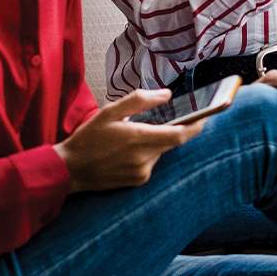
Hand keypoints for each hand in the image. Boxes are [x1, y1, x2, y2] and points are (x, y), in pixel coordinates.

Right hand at [55, 90, 204, 191]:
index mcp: (139, 138)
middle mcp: (144, 158)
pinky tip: (127, 151)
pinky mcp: (138, 181)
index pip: (180, 134)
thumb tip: (166, 94)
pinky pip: (151, 163)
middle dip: (173, 130)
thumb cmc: (88, 138)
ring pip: (161, 152)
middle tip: (164, 120)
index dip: (197, 126)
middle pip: (173, 142)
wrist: (69, 170)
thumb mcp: (109, 112)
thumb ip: (139, 100)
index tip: (207, 116)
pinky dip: (147, 153)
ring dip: (155, 142)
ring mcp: (142, 172)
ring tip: (131, 138)